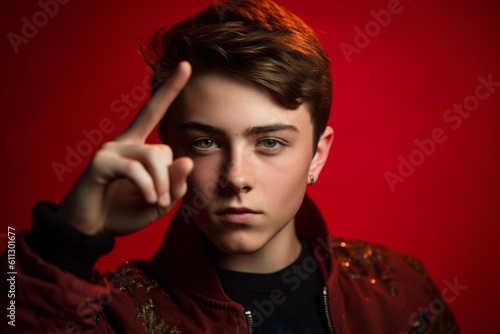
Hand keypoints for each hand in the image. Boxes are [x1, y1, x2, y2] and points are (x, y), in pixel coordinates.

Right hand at [56, 62, 193, 236]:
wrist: (91, 228)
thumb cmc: (124, 212)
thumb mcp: (158, 201)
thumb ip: (174, 184)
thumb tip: (187, 159)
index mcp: (138, 146)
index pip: (155, 112)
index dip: (170, 90)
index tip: (187, 65)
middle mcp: (125, 142)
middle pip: (163, 149)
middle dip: (169, 178)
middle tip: (163, 200)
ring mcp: (111, 149)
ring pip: (153, 157)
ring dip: (160, 184)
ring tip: (155, 202)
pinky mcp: (100, 161)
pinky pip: (135, 169)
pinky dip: (147, 186)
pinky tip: (147, 199)